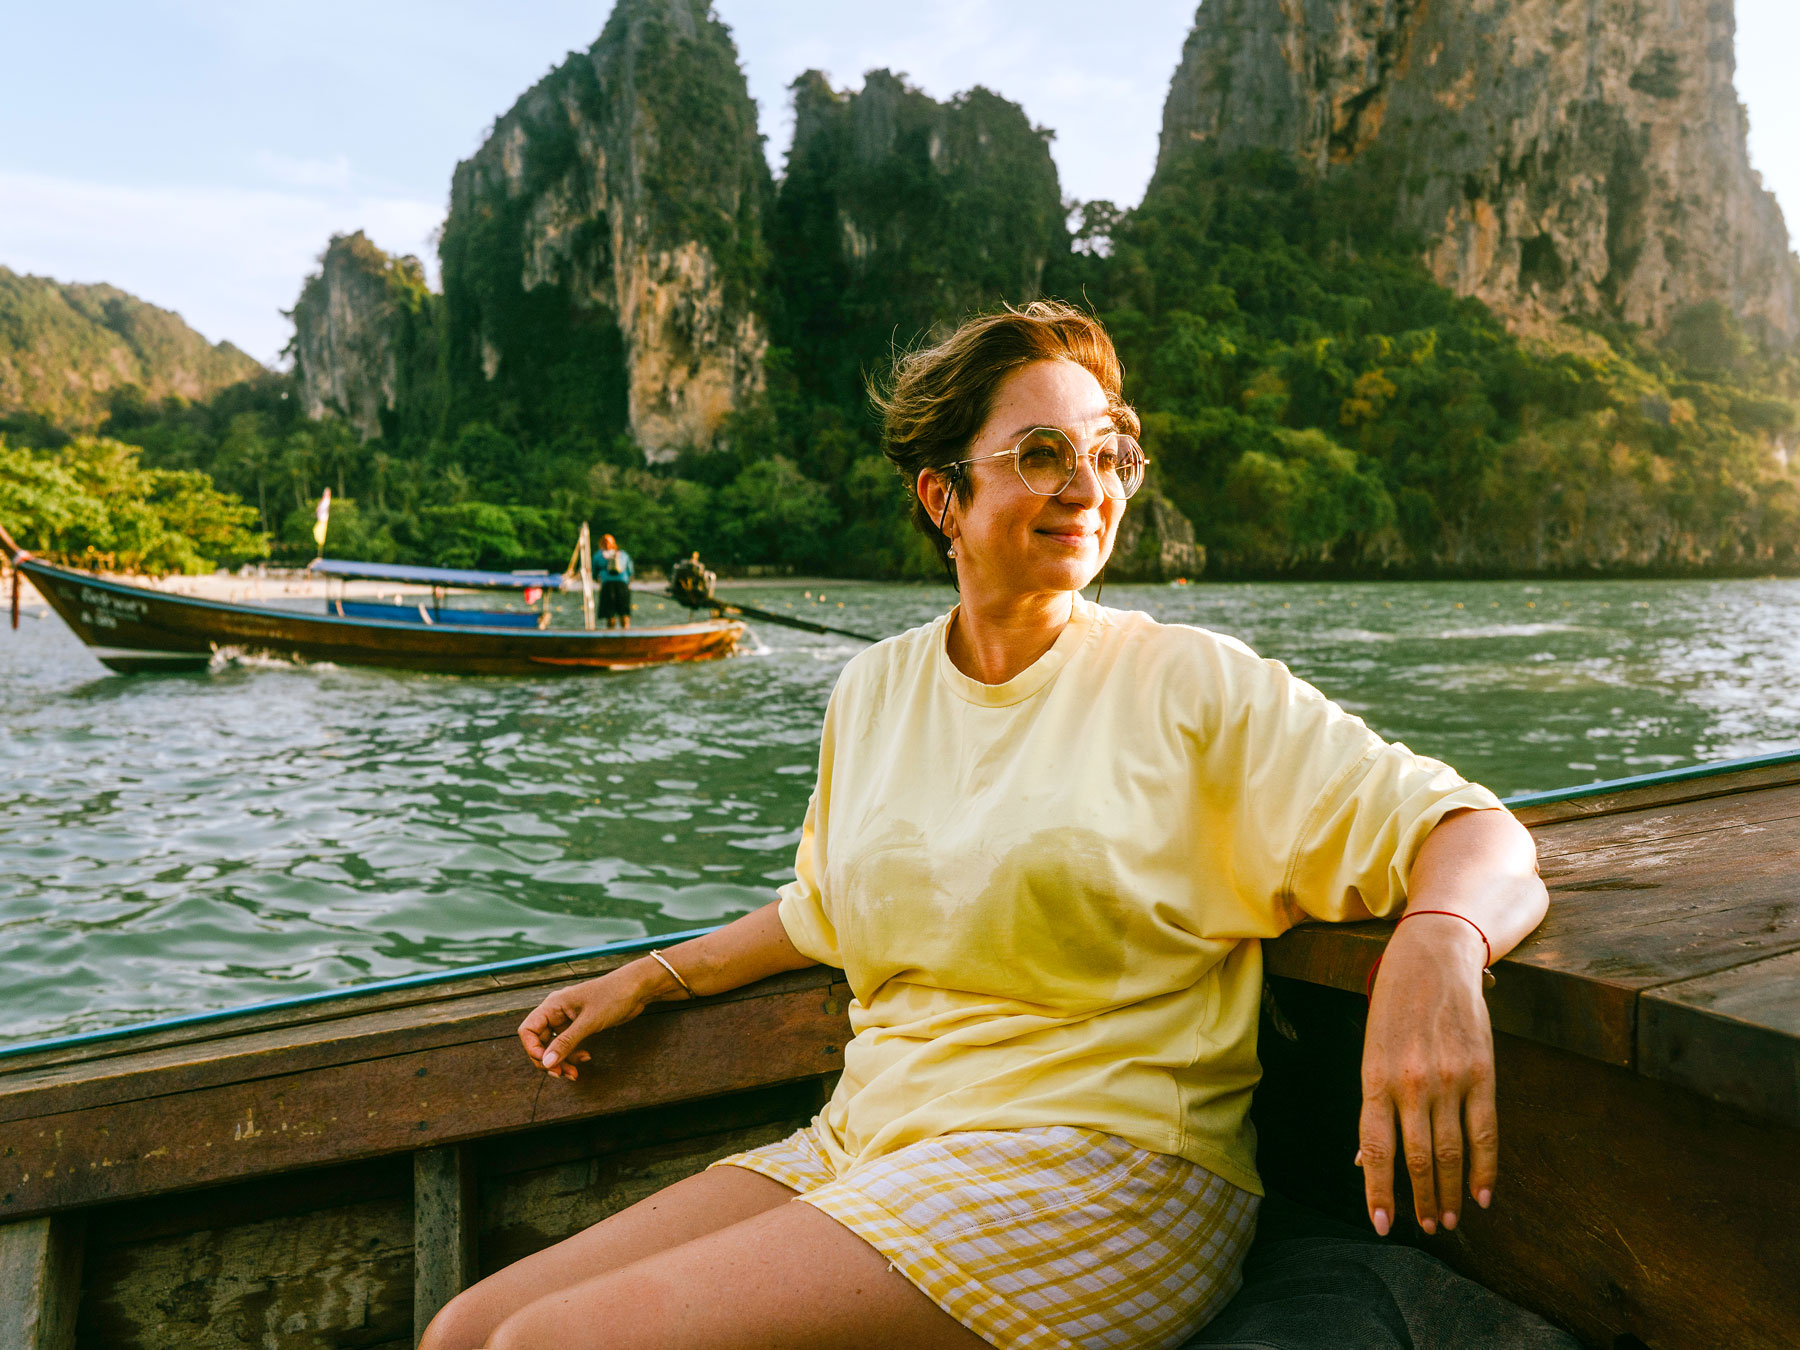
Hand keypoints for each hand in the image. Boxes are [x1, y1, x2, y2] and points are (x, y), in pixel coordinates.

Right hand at [516, 965, 657, 1081]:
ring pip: (554, 1046)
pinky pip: (568, 1044)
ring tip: (574, 1074)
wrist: (637, 988)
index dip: (532, 1049)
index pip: (528, 1030)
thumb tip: (546, 1063)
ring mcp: (567, 1019)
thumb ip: (567, 1043)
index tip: (547, 1063)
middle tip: (561, 1074)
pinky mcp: (580, 1025)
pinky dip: (573, 1055)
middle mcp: (556, 1012)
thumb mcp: (589, 1022)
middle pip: (539, 1042)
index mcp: (553, 1005)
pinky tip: (586, 1058)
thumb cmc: (613, 997)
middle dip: (548, 1060)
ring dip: (561, 1061)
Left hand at [1356, 916, 1497, 1235]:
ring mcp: (1448, 1079)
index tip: (1382, 1225)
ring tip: (1450, 1219)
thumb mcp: (1371, 1050)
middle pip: (1416, 1158)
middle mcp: (1410, 1083)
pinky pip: (1486, 1132)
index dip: (1378, 1190)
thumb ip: (1373, 1106)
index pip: (1375, 1148)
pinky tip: (1482, 1195)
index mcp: (1374, 1078)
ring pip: (1450, 1152)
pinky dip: (1485, 1170)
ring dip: (1449, 1193)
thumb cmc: (1393, 1006)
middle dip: (1421, 1200)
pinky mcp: (1481, 1072)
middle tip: (1429, 1228)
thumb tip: (1363, 1161)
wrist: (1432, 957)